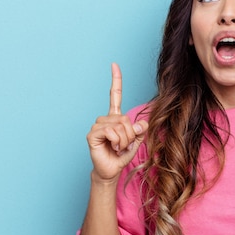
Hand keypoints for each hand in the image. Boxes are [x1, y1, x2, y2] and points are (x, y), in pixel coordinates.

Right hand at [86, 63, 148, 181]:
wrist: (111, 170)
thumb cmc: (122, 155)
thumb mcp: (136, 141)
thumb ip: (140, 131)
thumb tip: (142, 123)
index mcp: (115, 117)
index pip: (115, 95)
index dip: (116, 80)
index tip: (114, 64)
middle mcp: (105, 119)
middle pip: (125, 119)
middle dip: (130, 135)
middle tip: (124, 145)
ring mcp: (97, 126)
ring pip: (119, 126)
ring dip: (124, 140)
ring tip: (118, 147)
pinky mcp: (92, 134)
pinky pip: (111, 132)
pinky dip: (116, 141)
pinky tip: (112, 147)